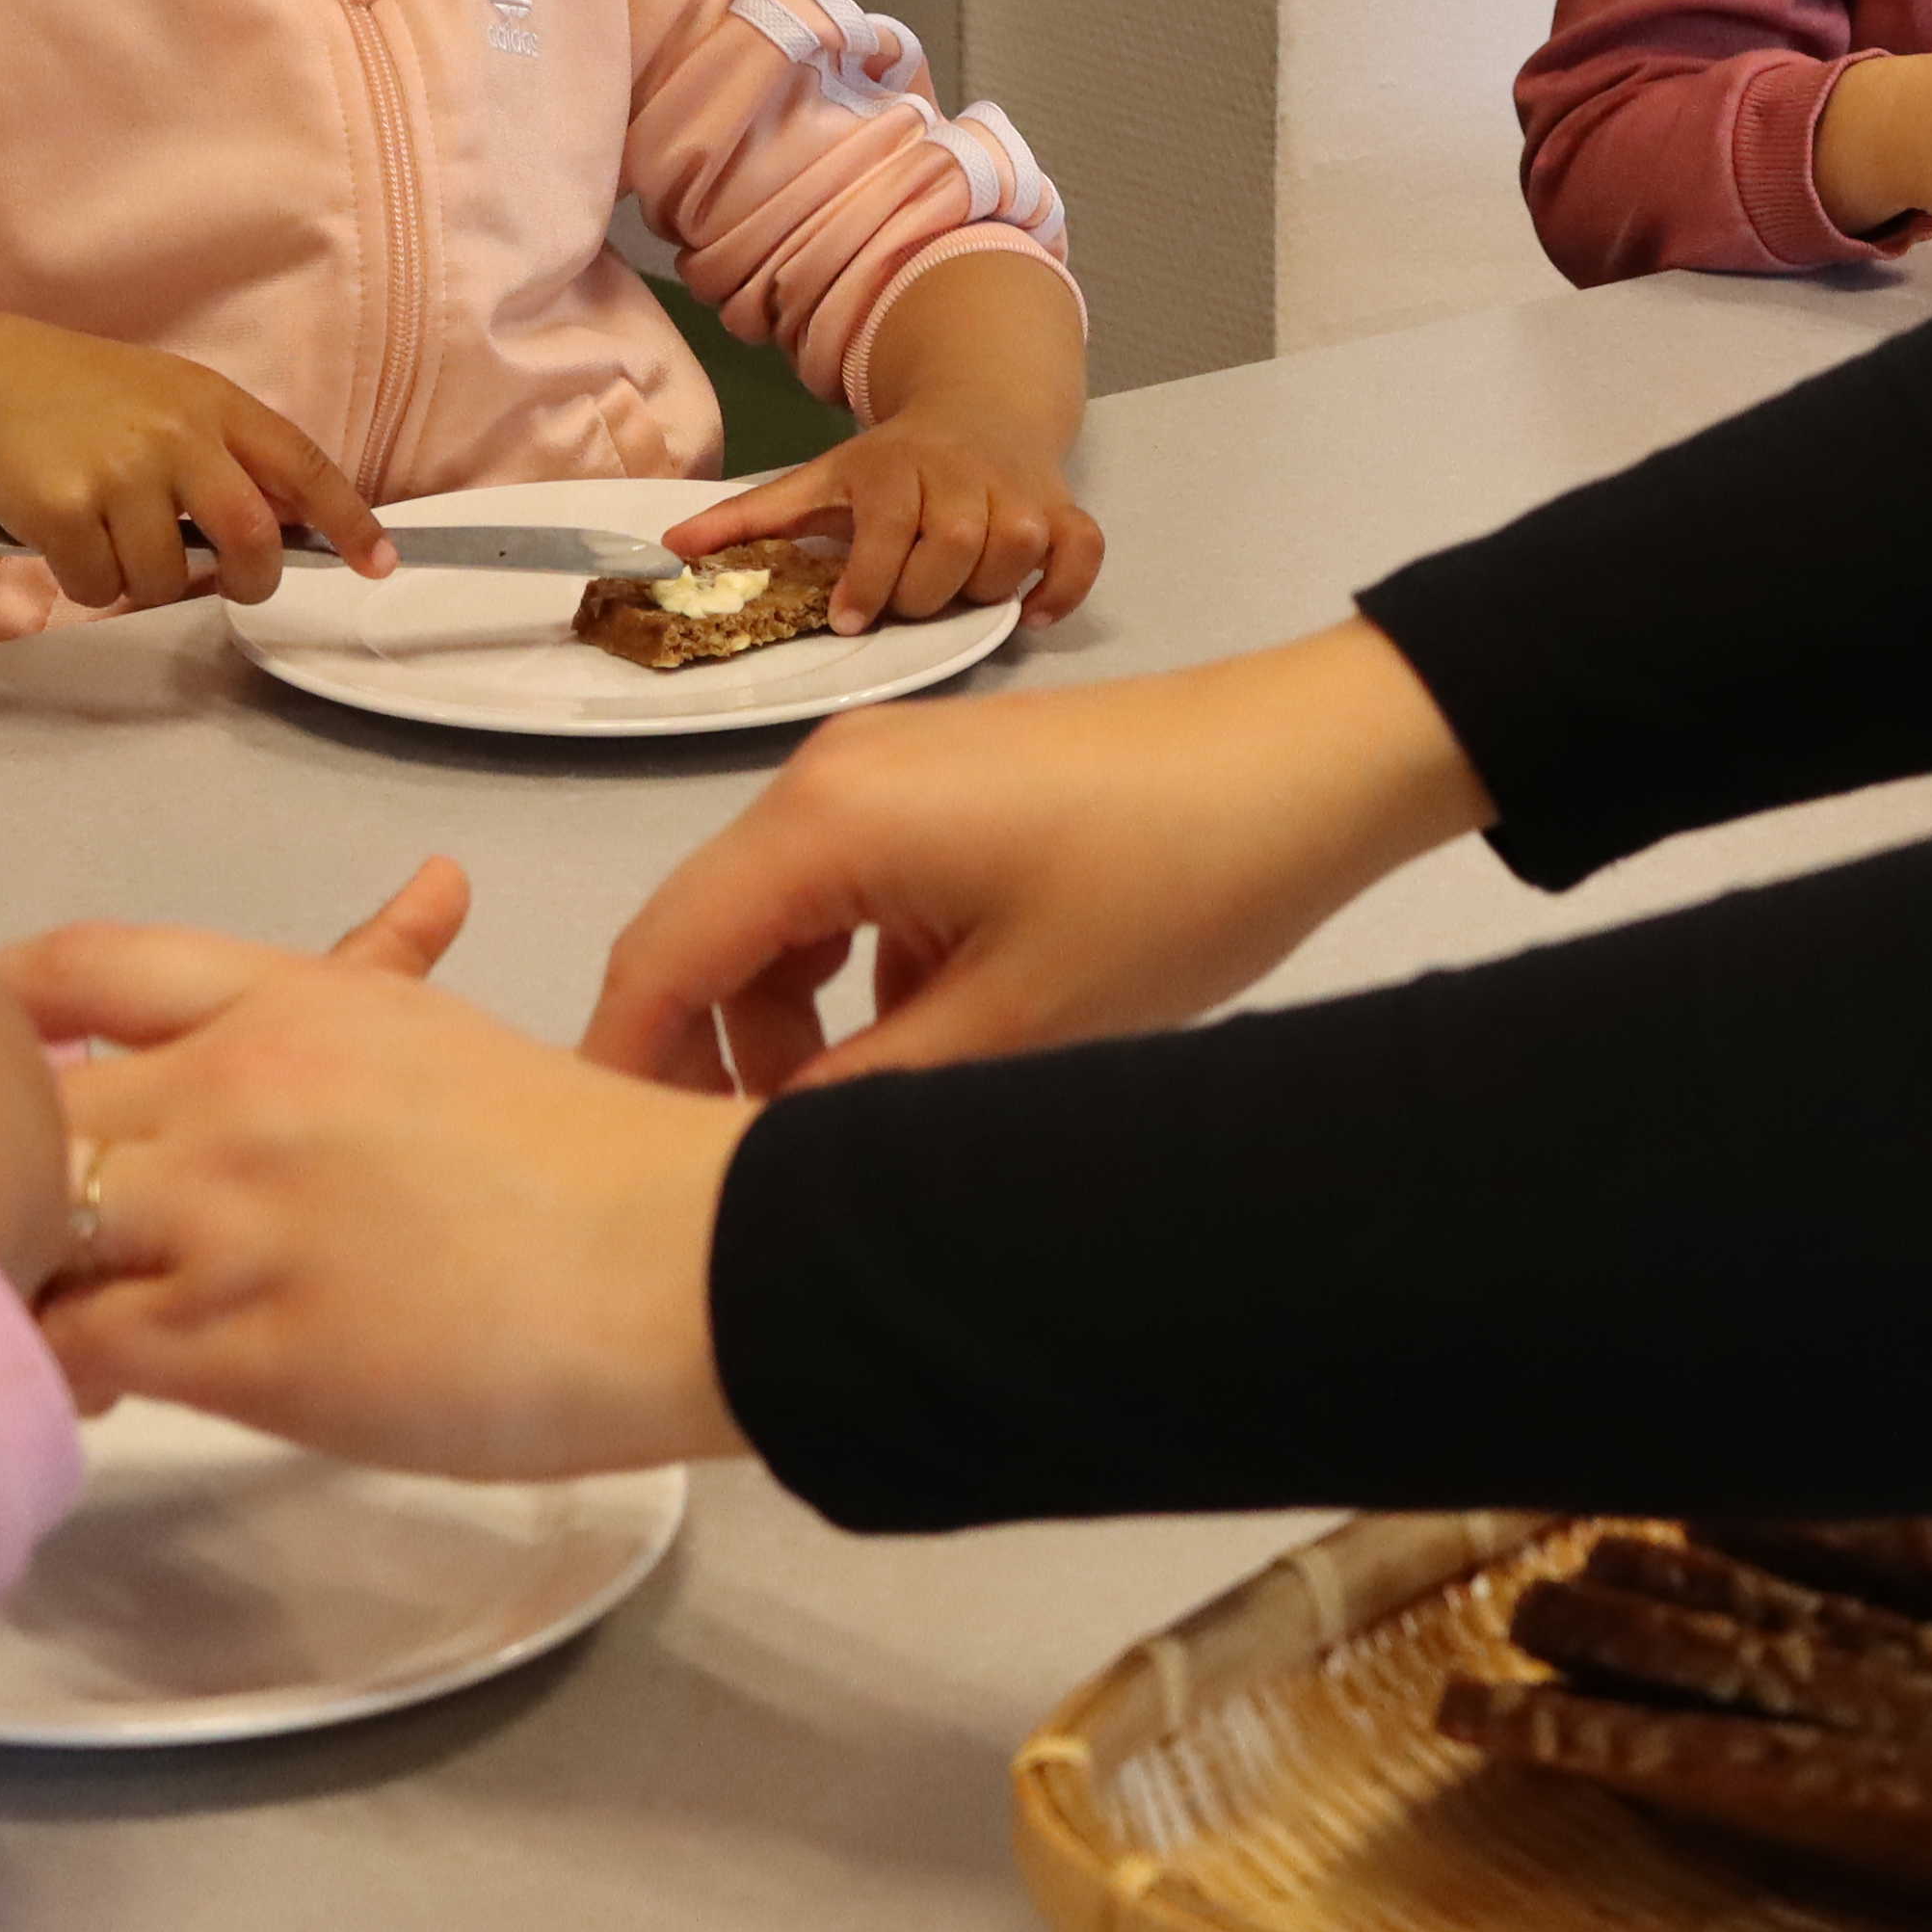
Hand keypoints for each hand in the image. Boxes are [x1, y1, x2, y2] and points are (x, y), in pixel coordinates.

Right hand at [0, 314, 381, 609]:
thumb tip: (292, 525)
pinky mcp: (63, 509)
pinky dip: (87, 581)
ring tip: (109, 532)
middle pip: (251, 540)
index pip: (303, 467)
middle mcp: (176, 435)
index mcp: (214, 405)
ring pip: (167, 579)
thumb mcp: (170, 402)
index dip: (349, 521)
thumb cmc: (85, 400)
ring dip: (143, 579)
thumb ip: (229, 453)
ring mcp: (119, 472)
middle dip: (249, 581)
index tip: (380, 563)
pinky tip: (66, 537)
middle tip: (227, 585)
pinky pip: (100, 587)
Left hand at [20, 903, 754, 1476]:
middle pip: (22, 1109)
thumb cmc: (591, 1164)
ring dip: (4, 1279)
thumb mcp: (458, 1037)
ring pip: (28, 1236)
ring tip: (13, 1321)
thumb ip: (387, 977)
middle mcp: (232, 1089)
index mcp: (288, 1002)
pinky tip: (75, 1391)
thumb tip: (430, 887)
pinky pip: (78, 1353)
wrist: (685, 1265)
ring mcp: (226, 1217)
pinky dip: (50, 1371)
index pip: (82, 968)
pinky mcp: (238, 1345)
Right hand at [582, 614, 1496, 1093]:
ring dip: (796, 1022)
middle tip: (744, 1171)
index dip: (629, 1066)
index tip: (616, 1169)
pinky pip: (854, 890)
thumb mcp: (1018, 1024)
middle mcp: (828, 776)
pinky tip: (925, 1045)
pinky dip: (860, 974)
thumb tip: (764, 1153)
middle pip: (714, 932)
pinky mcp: (944, 783)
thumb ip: (867, 1094)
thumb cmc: (1176, 884)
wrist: (1315, 761)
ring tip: (851, 1119)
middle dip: (715, 1055)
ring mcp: (887, 770)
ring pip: (787, 918)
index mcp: (824, 818)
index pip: (664, 952)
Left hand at [670, 403, 1104, 630]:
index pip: (889, 529)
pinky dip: (1062, 587)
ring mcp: (1020, 493)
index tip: (849, 619)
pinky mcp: (1063, 510)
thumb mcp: (817, 480)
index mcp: (897, 467)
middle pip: (953, 552)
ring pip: (1012, 555)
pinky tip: (1027, 611)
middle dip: (921, 593)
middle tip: (901, 601)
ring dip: (981, 592)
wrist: (979, 408)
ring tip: (950, 595)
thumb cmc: (890, 464)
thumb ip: (749, 519)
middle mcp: (963, 476)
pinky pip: (1079, 552)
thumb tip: (671, 549)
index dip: (869, 579)